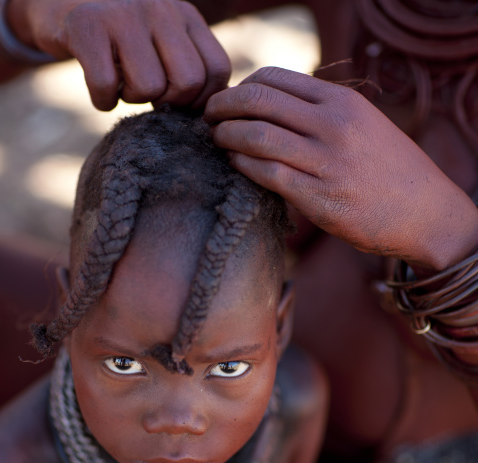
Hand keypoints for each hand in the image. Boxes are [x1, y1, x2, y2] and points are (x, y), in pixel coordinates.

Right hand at [8, 0, 230, 109]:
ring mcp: (124, 15)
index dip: (200, 100)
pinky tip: (100, 90)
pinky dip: (102, 100)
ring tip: (121, 84)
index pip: (217, 69)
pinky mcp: (88, 27)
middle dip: (168, 103)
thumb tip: (207, 116)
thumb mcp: (162, 39)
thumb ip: (188, 65)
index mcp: (184, 15)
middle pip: (188, 82)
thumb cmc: (120, 36)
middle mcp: (160, 9)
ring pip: (149, 88)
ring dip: (132, 99)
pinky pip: (107, 86)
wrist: (60, 2)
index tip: (177, 103)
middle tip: (147, 95)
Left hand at [205, 67, 477, 268]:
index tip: (229, 102)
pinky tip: (234, 165)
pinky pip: (267, 175)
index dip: (240, 88)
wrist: (425, 212)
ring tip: (217, 140)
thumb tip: (271, 109)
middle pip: (257, 101)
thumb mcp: (362, 124)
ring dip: (226, 136)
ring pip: (257, 136)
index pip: (272, 79)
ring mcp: (327, 162)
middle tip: (209, 118)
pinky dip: (242, 166)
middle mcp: (333, 125)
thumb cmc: (388, 170)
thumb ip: (321, 113)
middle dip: (223, 107)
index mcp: (341, 101)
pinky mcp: (320, 199)